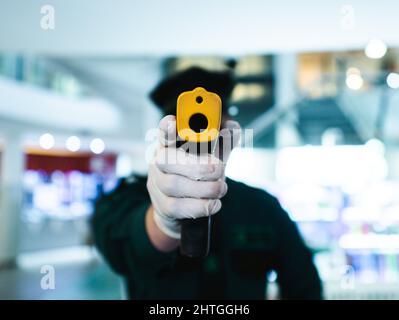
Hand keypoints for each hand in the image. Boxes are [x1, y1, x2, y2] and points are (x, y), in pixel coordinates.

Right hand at [146, 115, 239, 239]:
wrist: (182, 209)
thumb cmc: (197, 175)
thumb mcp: (211, 156)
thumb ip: (223, 141)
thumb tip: (233, 126)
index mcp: (170, 145)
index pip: (163, 132)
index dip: (166, 128)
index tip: (173, 122)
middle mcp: (158, 163)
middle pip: (167, 159)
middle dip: (197, 164)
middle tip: (219, 168)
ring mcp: (158, 185)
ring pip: (174, 185)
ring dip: (205, 188)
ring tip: (221, 188)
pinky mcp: (163, 207)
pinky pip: (178, 207)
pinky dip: (201, 206)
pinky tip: (215, 204)